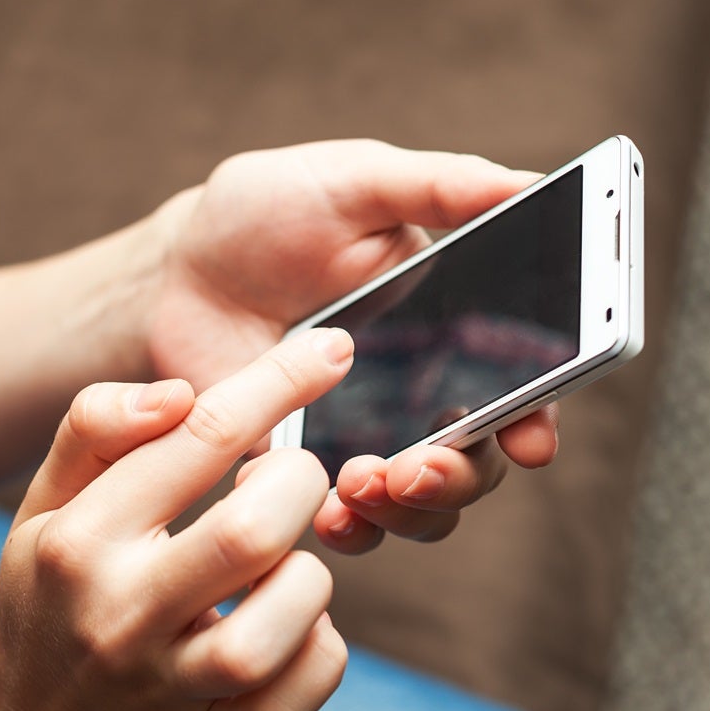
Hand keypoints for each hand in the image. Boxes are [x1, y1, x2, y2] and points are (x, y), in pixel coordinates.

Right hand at [0, 330, 352, 710]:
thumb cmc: (49, 605)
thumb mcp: (42, 511)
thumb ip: (95, 432)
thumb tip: (181, 393)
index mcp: (80, 541)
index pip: (196, 437)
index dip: (278, 381)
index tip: (331, 350)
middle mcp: (122, 612)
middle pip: (254, 528)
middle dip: (298, 485)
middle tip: (288, 483)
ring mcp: (172, 684)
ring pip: (292, 611)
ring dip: (308, 576)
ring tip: (278, 570)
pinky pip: (309, 683)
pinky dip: (320, 649)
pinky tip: (286, 631)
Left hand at [144, 140, 555, 550]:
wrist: (173, 270)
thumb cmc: (264, 214)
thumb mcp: (352, 182)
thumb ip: (437, 185)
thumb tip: (527, 183)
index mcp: (453, 328)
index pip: (522, 387)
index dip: (536, 420)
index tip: (530, 439)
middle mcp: (421, 395)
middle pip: (478, 465)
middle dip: (459, 477)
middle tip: (415, 466)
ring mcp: (364, 440)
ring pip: (421, 510)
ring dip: (408, 513)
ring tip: (359, 484)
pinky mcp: (303, 471)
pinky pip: (343, 524)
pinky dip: (345, 528)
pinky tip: (321, 510)